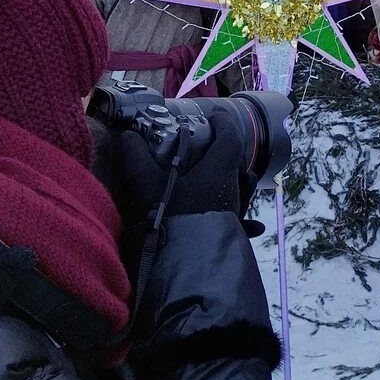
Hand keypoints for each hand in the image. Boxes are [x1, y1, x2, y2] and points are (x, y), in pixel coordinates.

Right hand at [118, 105, 246, 225]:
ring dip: (237, 180)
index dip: (223, 122)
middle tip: (213, 146)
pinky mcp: (233, 232)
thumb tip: (127, 135)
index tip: (214, 115)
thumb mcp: (147, 184)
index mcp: (220, 169)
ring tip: (223, 176)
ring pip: (244, 189)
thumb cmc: (171, 216)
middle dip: (229, 151)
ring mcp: (236, 211)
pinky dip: (248, 219)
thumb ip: (135, 158)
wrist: (186, 264)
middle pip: (240, 163)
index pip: (229, 137)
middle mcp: (233, 188)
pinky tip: (252, 225)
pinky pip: (244, 220)